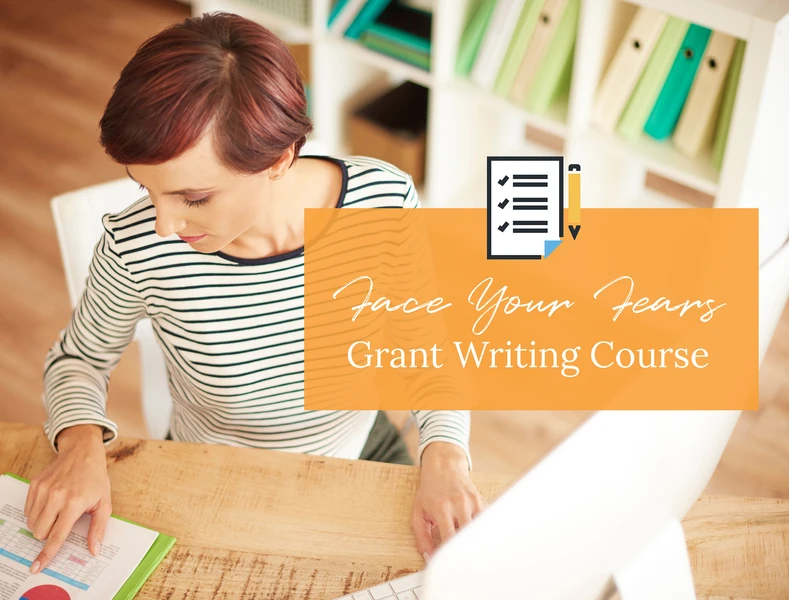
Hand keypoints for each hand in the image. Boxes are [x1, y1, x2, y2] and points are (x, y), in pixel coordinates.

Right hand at [24, 425, 110, 573]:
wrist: (83, 453)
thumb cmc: (95, 479)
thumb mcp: (104, 503)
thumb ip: (98, 528)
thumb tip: (94, 550)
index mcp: (74, 503)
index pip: (57, 536)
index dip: (47, 554)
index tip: (37, 567)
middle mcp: (56, 496)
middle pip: (40, 532)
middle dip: (48, 535)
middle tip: (62, 522)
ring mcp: (44, 490)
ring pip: (32, 523)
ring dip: (42, 524)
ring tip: (58, 511)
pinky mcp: (35, 485)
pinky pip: (28, 510)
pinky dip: (37, 513)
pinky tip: (51, 503)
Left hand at [411, 442, 487, 561]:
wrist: (443, 466)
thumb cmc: (429, 492)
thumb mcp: (418, 513)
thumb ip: (421, 538)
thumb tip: (428, 558)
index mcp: (442, 508)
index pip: (450, 538)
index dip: (450, 556)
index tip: (448, 567)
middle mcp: (459, 504)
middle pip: (468, 534)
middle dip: (465, 552)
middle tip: (463, 566)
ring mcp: (473, 502)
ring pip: (480, 529)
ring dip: (476, 543)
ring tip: (473, 556)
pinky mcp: (482, 501)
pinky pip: (486, 521)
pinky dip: (483, 532)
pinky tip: (480, 541)